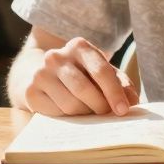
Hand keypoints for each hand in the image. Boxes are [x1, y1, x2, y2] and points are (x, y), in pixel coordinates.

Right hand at [23, 37, 139, 116]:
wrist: (42, 73)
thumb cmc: (81, 74)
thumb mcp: (102, 73)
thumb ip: (121, 84)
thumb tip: (132, 101)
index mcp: (79, 46)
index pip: (101, 71)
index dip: (115, 93)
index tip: (124, 110)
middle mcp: (57, 56)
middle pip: (84, 89)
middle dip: (100, 106)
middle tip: (107, 115)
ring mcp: (41, 73)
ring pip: (70, 105)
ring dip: (84, 114)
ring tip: (89, 112)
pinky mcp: (31, 91)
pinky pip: (56, 113)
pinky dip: (68, 117)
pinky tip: (70, 112)